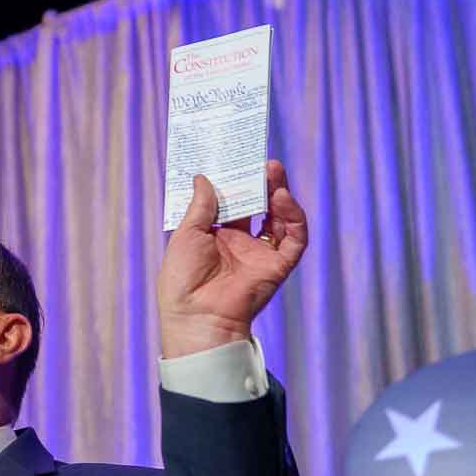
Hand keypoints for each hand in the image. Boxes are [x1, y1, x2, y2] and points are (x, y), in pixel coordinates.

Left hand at [156, 161, 308, 356]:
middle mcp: (240, 243)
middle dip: (261, 182)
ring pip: (278, 218)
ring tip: (274, 171)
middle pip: (258, 205)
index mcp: (216, 236)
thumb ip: (201, 206)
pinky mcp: (276, 266)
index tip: (237, 157)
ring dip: (279, 194)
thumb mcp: (186, 235)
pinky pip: (293, 239)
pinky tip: (282, 199)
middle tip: (262, 160)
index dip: (236, 181)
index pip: (232, 201)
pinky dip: (292, 218)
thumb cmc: (182, 280)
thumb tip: (203, 177)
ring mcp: (260, 254)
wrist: (196, 317)